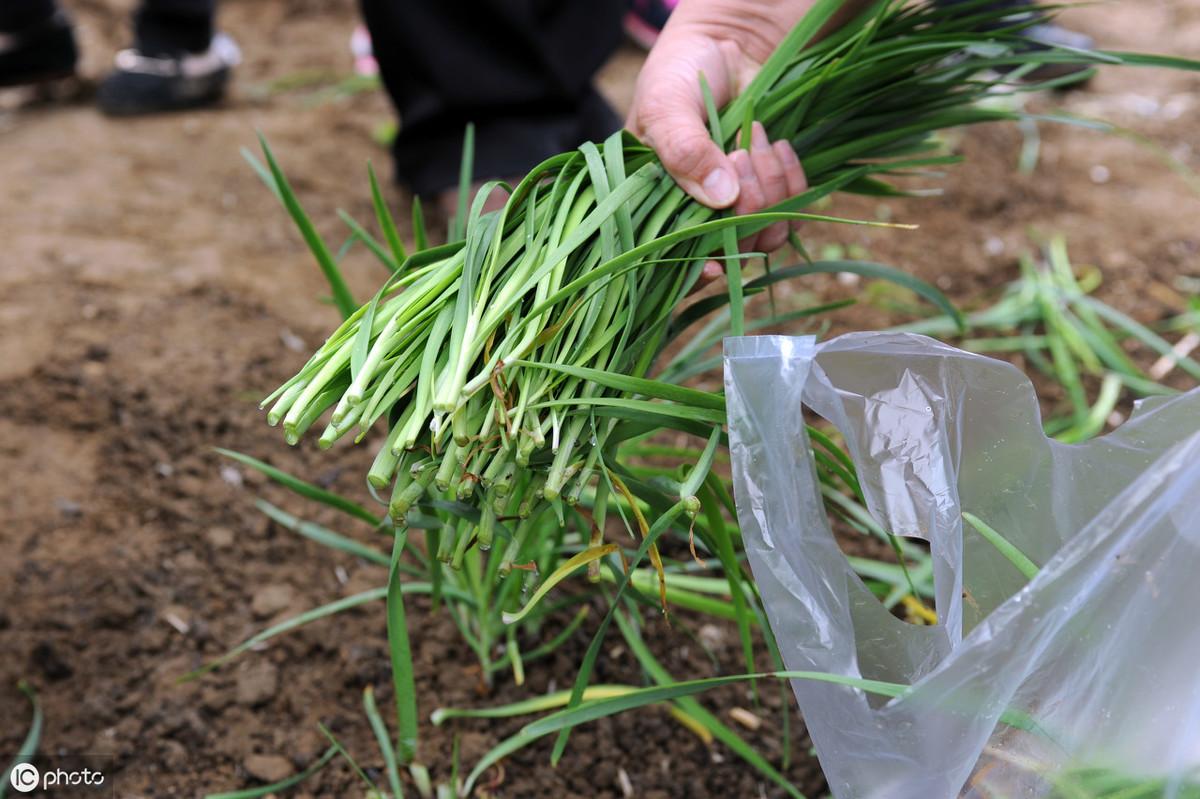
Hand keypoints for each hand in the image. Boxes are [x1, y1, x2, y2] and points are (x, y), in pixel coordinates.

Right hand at [626, 1, 810, 275]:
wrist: (729, 39)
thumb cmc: (681, 70)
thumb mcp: (667, 104)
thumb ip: (684, 149)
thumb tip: (720, 198)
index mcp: (657, 203)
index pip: (673, 258)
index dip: (695, 272)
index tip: (714, 268)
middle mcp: (697, 213)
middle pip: (728, 249)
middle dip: (743, 209)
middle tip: (740, 154)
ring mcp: (738, 204)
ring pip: (765, 235)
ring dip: (770, 192)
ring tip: (757, 142)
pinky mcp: (773, 189)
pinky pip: (794, 209)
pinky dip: (793, 182)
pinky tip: (778, 146)